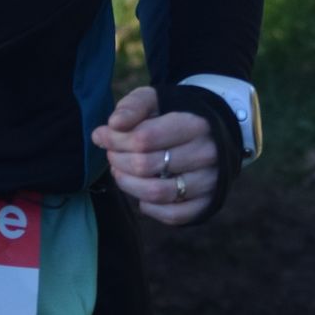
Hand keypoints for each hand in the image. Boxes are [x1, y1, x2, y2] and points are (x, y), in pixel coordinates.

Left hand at [91, 86, 220, 224]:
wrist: (212, 134)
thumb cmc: (174, 115)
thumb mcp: (155, 100)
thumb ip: (133, 106)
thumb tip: (113, 124)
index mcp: (195, 124)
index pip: (144, 138)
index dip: (115, 140)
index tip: (102, 136)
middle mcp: (207, 154)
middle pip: (146, 166)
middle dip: (118, 161)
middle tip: (112, 155)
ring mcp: (209, 182)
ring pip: (156, 193)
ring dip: (128, 185)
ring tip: (120, 173)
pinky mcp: (207, 203)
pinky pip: (172, 215)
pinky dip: (149, 207)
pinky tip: (141, 194)